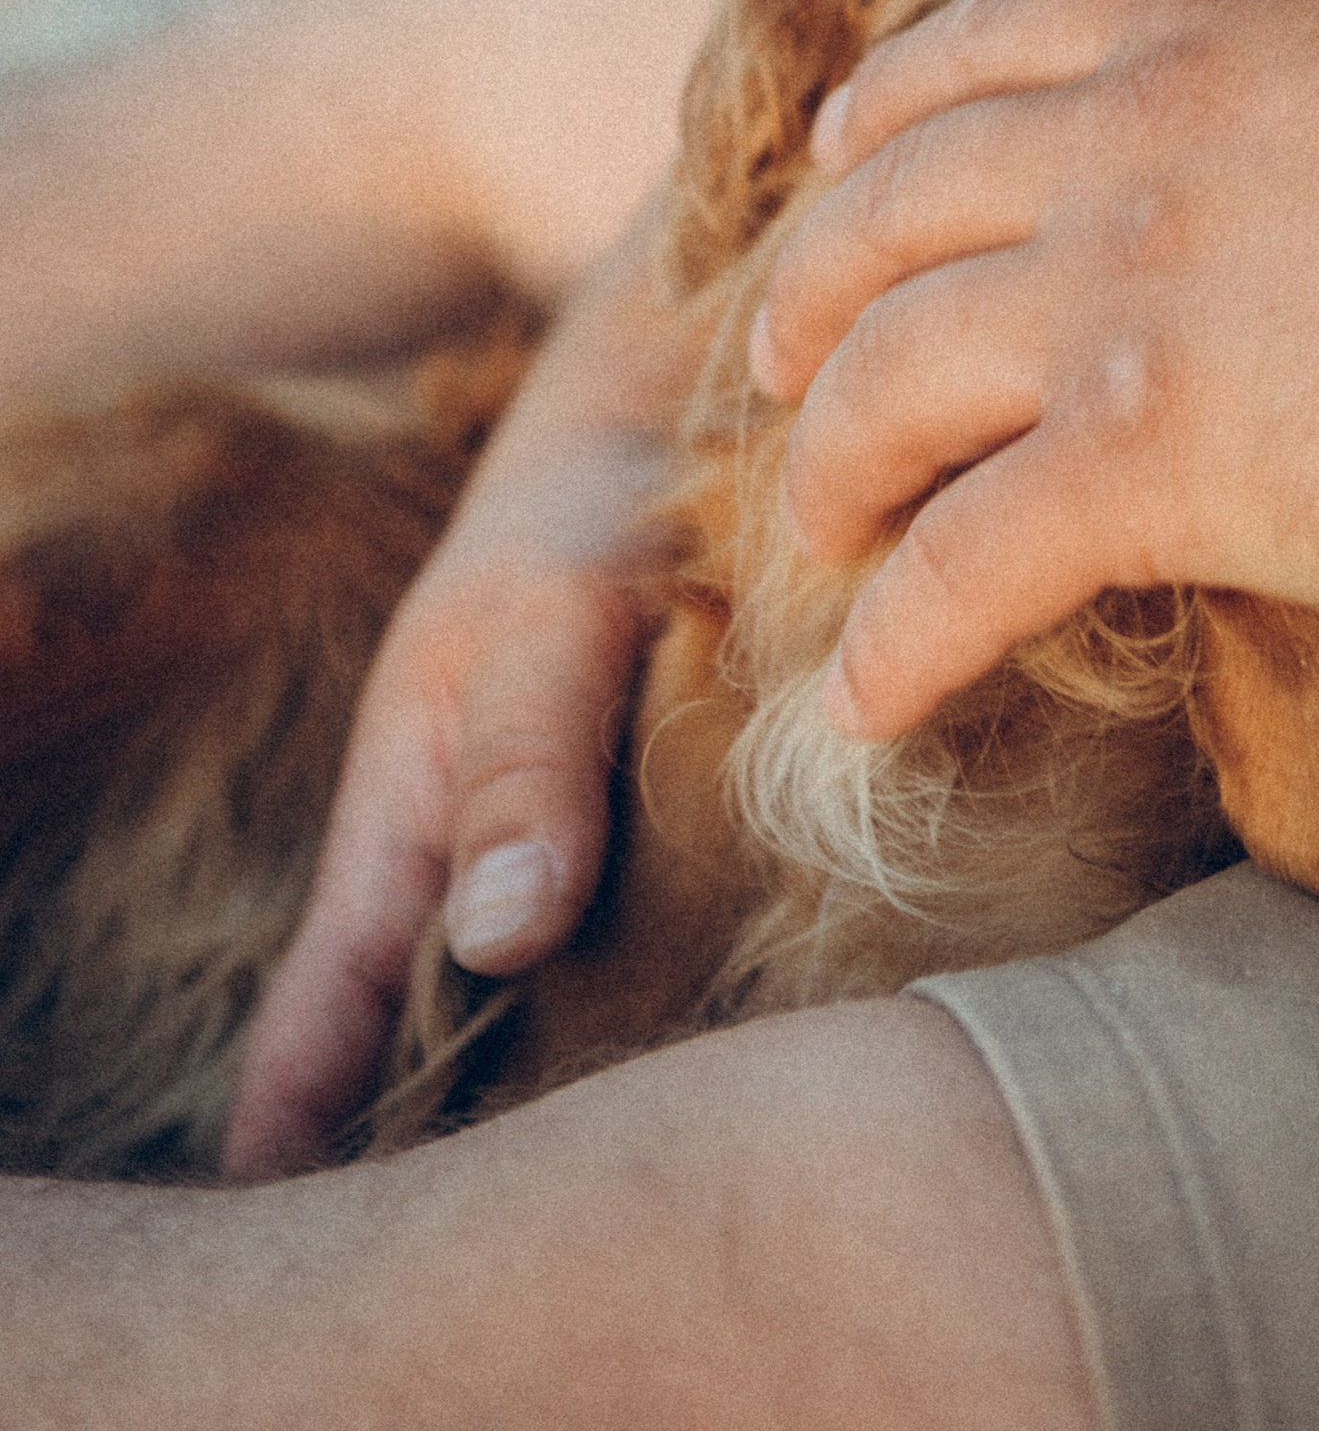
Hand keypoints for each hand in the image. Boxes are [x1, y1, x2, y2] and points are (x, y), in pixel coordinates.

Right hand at [222, 207, 702, 1179]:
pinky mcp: (666, 803)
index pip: (330, 1008)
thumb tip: (496, 945)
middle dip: (449, 1114)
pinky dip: (671, 973)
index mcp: (409, 812)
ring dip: (573, 1050)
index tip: (294, 1223)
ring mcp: (565, 822)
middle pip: (434, 1021)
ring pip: (546, 981)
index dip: (304, 1118)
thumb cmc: (602, 493)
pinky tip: (733, 1025)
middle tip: (495, 1215)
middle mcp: (478, 836)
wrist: (694, 386)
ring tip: (622, 1144)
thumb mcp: (553, 620)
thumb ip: (529, 770)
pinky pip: (646, 922)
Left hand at [750, 0, 1318, 743]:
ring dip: (825, 483)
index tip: (831, 172)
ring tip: (817, 551)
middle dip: (806, 304)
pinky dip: (896, 644)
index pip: (972, 54)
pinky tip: (875, 700)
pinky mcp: (1169, 464)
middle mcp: (1135, 137)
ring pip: (884, 391)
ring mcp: (1137, 296)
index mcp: (1217, 22)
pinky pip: (964, 569)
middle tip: (774, 380)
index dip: (875, 122)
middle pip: (884, 217)